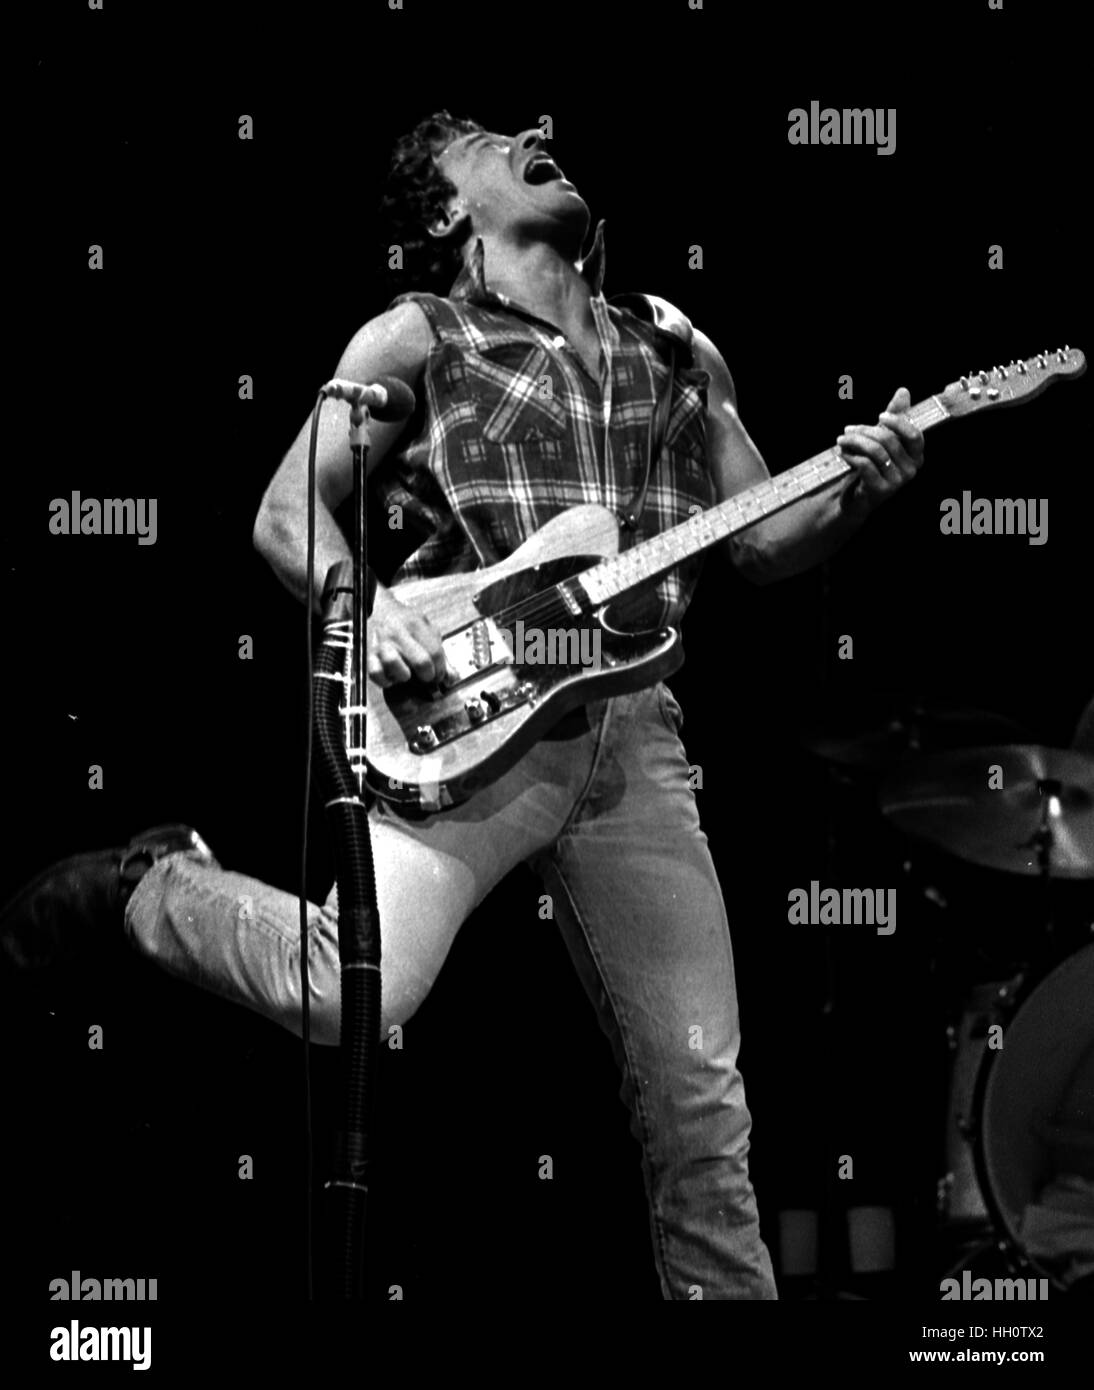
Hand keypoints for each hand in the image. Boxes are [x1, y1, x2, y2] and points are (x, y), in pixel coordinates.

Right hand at [368, 588, 446, 687]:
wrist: (379, 608)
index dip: (440, 670)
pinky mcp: (367, 653)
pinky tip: (391, 676)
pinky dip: (385, 680)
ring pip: (395, 665)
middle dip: (427, 676)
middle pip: (421, 662)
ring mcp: (381, 643)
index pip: (435, 653)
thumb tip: (451, 678)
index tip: (439, 675)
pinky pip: (376, 673)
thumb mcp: (426, 629)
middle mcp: (398, 633)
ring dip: (404, 676)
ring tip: (406, 674)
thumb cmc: (405, 622)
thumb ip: (440, 653)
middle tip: (426, 677)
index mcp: (416, 624)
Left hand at [837, 387, 924, 518]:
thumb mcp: (884, 439)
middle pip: (888, 440)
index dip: (898, 422)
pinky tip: (843, 454)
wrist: (858, 497)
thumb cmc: (873, 465)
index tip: (879, 415)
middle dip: (865, 431)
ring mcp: (897, 482)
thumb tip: (903, 391)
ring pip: (875, 452)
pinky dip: (851, 456)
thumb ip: (895, 417)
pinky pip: (865, 466)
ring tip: (841, 440)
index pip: (914, 435)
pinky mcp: (881, 490)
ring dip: (854, 442)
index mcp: (916, 456)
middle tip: (847, 430)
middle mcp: (911, 470)